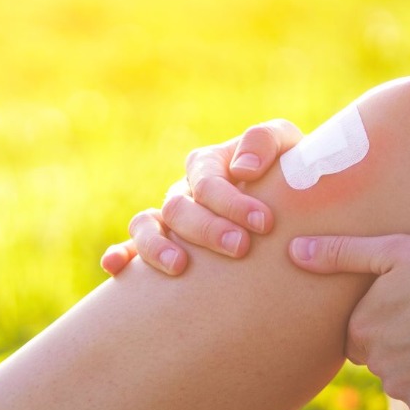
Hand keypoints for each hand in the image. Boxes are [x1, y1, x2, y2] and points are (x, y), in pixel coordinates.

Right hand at [101, 119, 302, 275]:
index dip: (232, 201)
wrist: (295, 208)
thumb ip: (265, 142)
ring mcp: (168, 221)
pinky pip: (131, 249)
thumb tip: (241, 168)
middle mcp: (183, 192)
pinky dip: (120, 255)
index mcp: (208, 165)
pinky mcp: (163, 247)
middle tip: (240, 247)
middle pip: (178, 207)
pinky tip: (114, 268)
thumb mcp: (288, 147)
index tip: (264, 222)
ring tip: (180, 267)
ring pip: (145, 225)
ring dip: (157, 245)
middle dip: (207, 228)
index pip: (208, 181)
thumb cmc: (291, 176)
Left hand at [290, 233, 409, 409]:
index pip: (359, 332)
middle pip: (381, 358)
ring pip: (407, 380)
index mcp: (361, 329)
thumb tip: (294, 250)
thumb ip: (342, 252)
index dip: (384, 318)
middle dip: (401, 345)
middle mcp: (374, 365)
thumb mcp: (396, 250)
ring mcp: (402, 391)